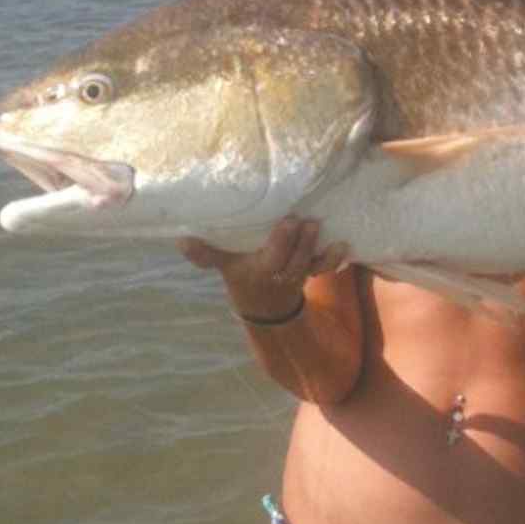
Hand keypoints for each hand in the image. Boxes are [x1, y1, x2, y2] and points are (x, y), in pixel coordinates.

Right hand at [178, 218, 348, 316]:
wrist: (264, 303)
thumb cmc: (242, 273)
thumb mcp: (223, 264)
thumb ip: (205, 254)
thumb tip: (180, 240)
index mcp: (256, 270)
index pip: (268, 258)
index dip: (279, 242)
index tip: (286, 221)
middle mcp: (278, 273)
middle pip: (290, 261)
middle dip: (296, 243)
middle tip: (300, 220)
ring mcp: (296, 273)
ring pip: (307, 265)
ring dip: (314, 249)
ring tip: (317, 227)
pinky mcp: (311, 271)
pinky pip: (324, 269)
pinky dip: (334, 260)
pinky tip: (344, 244)